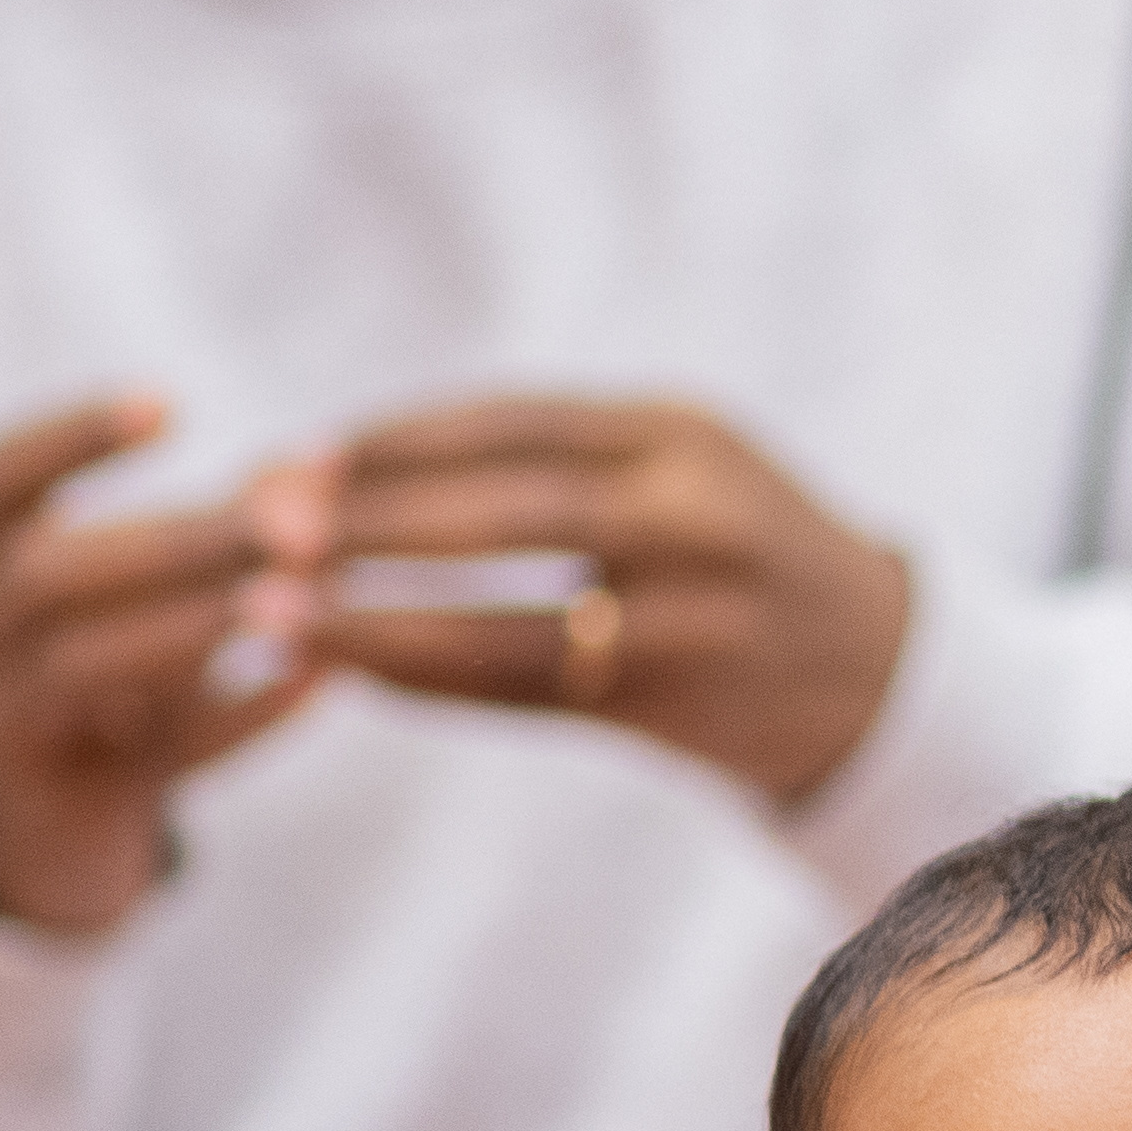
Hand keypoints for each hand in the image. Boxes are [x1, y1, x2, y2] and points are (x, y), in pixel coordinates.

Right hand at [0, 395, 322, 933]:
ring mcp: (10, 723)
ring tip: (297, 602)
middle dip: (179, 542)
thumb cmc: (109, 676)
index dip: (70, 439)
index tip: (168, 402)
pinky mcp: (67, 799)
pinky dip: (233, 721)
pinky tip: (313, 685)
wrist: (43, 832)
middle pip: (50, 574)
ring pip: (79, 668)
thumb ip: (222, 530)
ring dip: (193, 628)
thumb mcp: (142, 597)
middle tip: (302, 523)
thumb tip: (322, 459)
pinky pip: (146, 759)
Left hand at [278, 397, 916, 811]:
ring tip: (272, 616)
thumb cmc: (729, 550)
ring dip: (379, 621)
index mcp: (683, 435)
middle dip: (373, 521)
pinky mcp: (680, 704)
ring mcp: (696, 617)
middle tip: (257, 526)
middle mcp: (698, 518)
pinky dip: (432, 680)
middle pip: (509, 515)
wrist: (874, 665)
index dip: (396, 441)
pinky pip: (529, 692)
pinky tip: (351, 671)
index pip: (514, 426)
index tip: (288, 456)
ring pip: (512, 622)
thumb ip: (540, 462)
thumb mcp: (666, 467)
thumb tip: (332, 464)